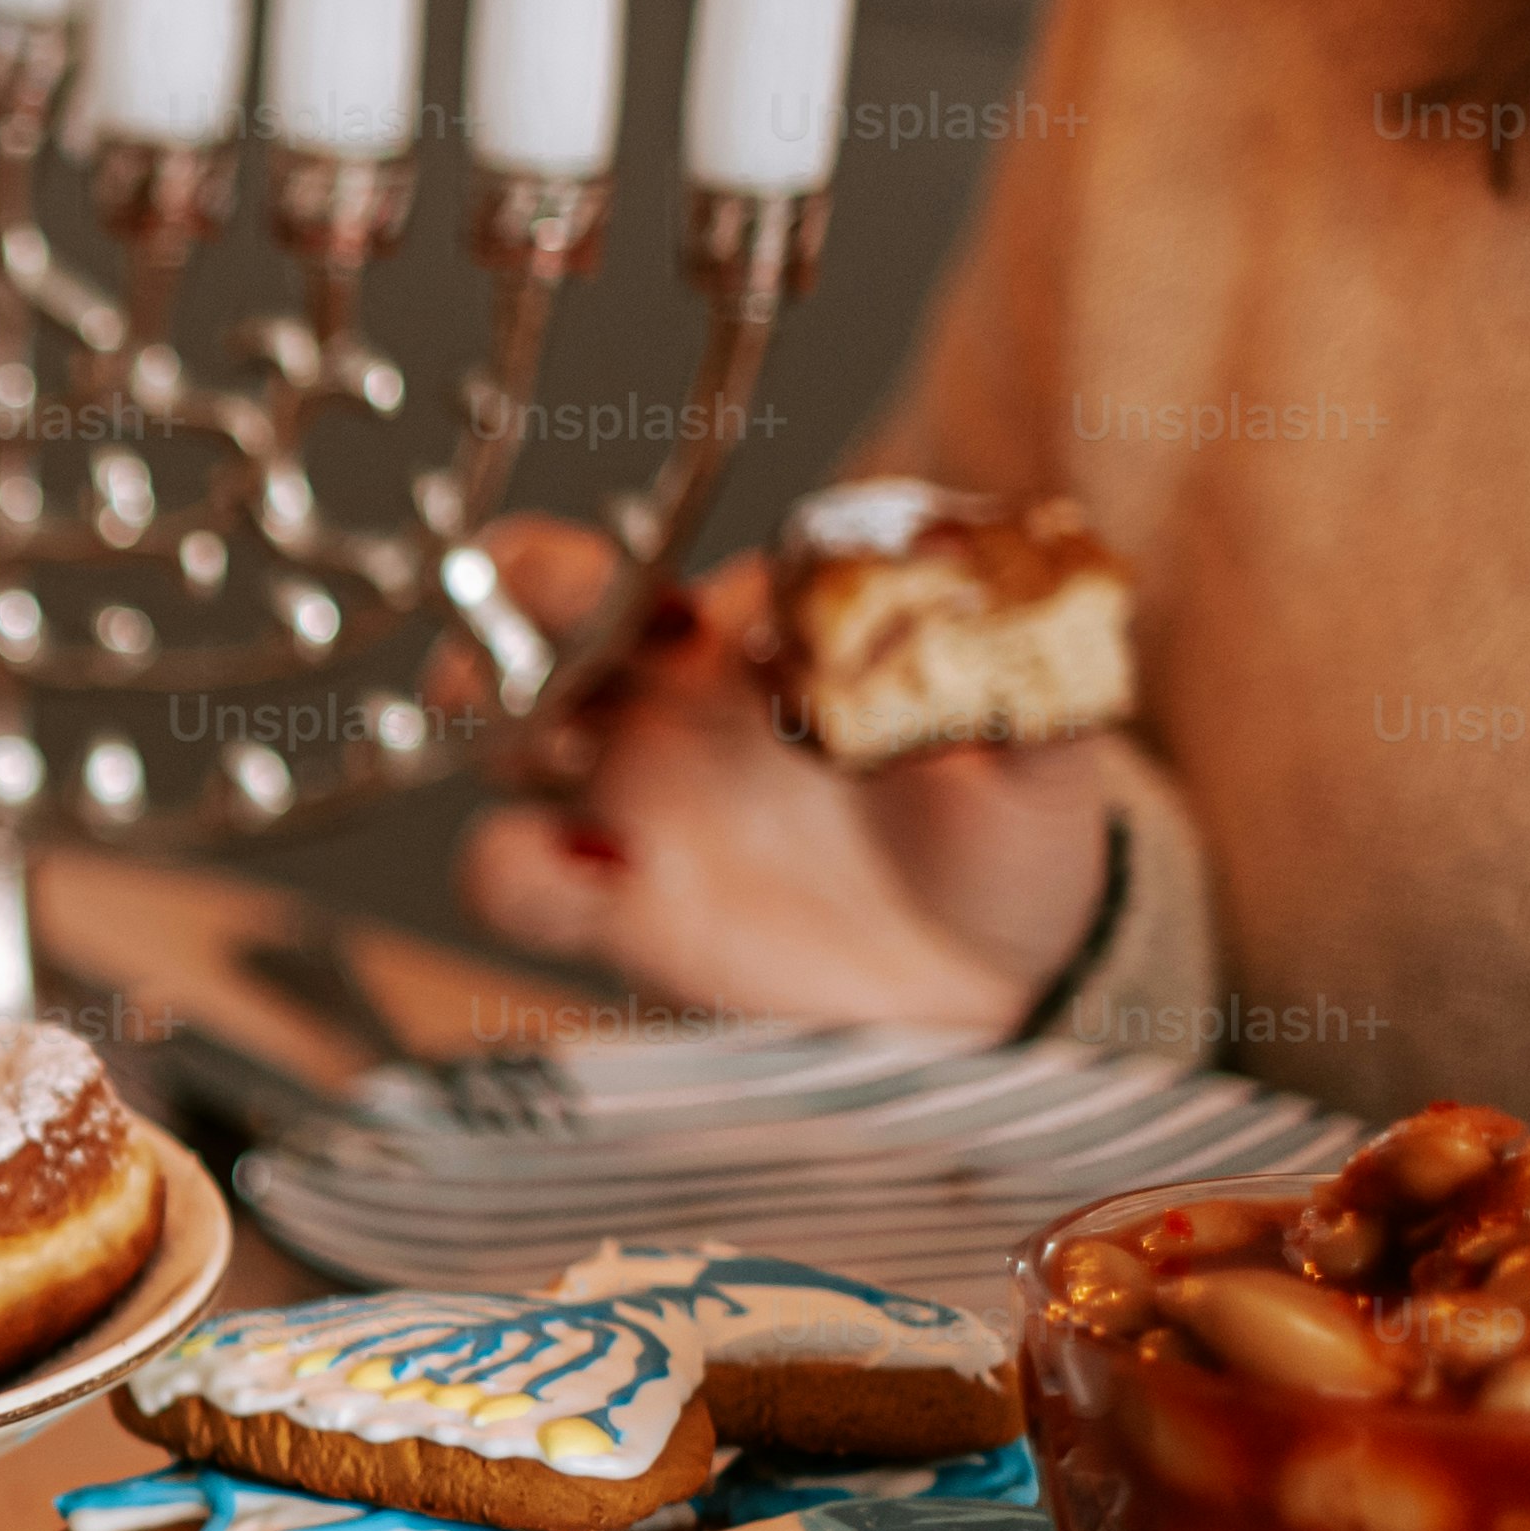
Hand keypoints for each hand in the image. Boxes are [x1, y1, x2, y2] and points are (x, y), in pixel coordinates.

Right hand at [448, 516, 1121, 1038]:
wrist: (994, 972)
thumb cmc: (1007, 827)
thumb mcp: (1042, 733)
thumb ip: (1018, 660)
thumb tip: (1000, 575)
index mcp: (753, 632)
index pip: (661, 558)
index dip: (629, 567)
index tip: (674, 617)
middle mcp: (668, 701)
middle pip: (533, 620)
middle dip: (489, 607)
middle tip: (503, 646)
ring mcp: (630, 800)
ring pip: (497, 742)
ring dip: (487, 735)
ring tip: (548, 761)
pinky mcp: (612, 908)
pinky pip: (513, 882)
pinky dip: (521, 876)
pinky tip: (597, 886)